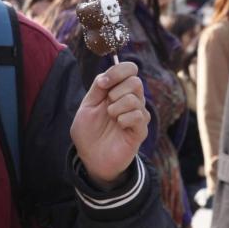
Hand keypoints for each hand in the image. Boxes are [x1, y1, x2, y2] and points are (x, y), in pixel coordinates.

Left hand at [71, 61, 148, 186]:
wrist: (91, 157)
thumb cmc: (88, 132)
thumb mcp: (87, 106)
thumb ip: (97, 89)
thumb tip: (106, 75)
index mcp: (117, 91)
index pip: (129, 69)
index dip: (118, 71)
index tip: (103, 84)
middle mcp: (131, 100)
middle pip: (135, 81)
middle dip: (116, 90)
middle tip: (107, 104)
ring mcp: (137, 115)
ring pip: (135, 98)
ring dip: (116, 107)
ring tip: (111, 118)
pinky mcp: (141, 130)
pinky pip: (139, 115)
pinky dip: (124, 118)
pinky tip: (119, 125)